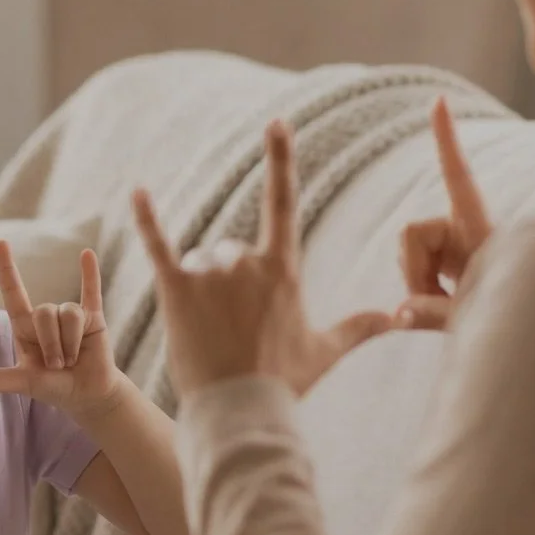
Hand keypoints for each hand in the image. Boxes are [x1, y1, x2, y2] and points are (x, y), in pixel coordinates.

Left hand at [0, 243, 126, 420]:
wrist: (87, 394)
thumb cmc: (53, 387)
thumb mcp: (25, 383)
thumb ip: (0, 380)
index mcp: (24, 327)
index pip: (13, 292)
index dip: (7, 268)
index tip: (0, 243)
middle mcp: (45, 317)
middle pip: (45, 312)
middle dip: (53, 344)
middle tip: (58, 366)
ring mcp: (70, 315)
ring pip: (69, 314)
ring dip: (71, 343)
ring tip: (73, 359)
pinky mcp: (93, 318)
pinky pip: (91, 291)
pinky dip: (90, 274)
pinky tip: (87, 254)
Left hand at [132, 121, 393, 395]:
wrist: (241, 410)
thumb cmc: (283, 383)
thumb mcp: (324, 351)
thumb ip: (359, 327)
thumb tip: (397, 317)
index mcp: (283, 270)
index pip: (283, 202)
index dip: (280, 160)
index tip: (276, 124)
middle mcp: (247, 262)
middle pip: (229, 251)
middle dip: (227, 284)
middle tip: (232, 332)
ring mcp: (211, 274)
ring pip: (199, 263)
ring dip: (200, 289)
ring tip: (209, 333)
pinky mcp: (177, 290)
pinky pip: (159, 247)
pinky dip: (147, 219)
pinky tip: (137, 192)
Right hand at [396, 97, 491, 329]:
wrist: (526, 324)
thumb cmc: (512, 314)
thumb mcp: (472, 314)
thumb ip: (433, 313)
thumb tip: (398, 314)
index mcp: (477, 225)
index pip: (458, 175)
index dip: (446, 140)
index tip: (439, 102)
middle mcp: (460, 226)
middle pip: (411, 231)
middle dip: (413, 269)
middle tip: (434, 304)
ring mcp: (450, 242)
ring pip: (406, 250)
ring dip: (417, 281)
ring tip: (445, 306)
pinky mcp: (443, 259)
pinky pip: (412, 265)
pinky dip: (418, 286)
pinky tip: (438, 304)